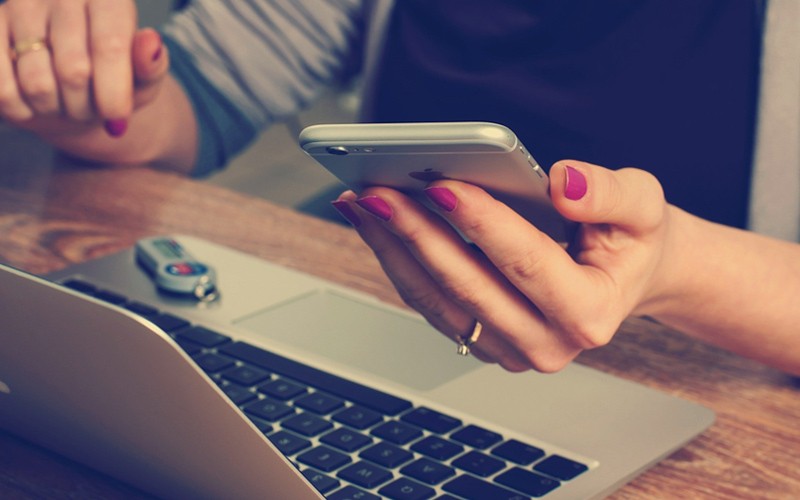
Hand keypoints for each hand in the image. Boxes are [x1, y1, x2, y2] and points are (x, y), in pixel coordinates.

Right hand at [0, 0, 167, 137]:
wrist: (72, 86)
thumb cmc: (114, 80)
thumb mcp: (143, 78)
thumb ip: (151, 65)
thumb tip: (150, 43)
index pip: (109, 46)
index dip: (113, 91)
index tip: (117, 118)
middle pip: (74, 70)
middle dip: (86, 107)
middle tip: (91, 110)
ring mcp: (22, 7)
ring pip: (38, 83)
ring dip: (56, 109)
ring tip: (65, 102)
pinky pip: (2, 87)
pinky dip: (22, 109)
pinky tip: (34, 103)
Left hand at [333, 160, 672, 371]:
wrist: (625, 276)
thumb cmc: (631, 240)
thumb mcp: (644, 206)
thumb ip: (611, 193)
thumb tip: (562, 184)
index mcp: (590, 313)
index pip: (526, 264)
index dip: (482, 223)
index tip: (441, 185)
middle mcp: (546, 344)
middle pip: (468, 287)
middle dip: (418, 234)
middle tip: (378, 191)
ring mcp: (509, 349)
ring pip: (437, 300)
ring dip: (394, 249)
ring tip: (363, 202)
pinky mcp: (482, 340)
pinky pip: (430, 303)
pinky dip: (399, 261)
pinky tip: (376, 224)